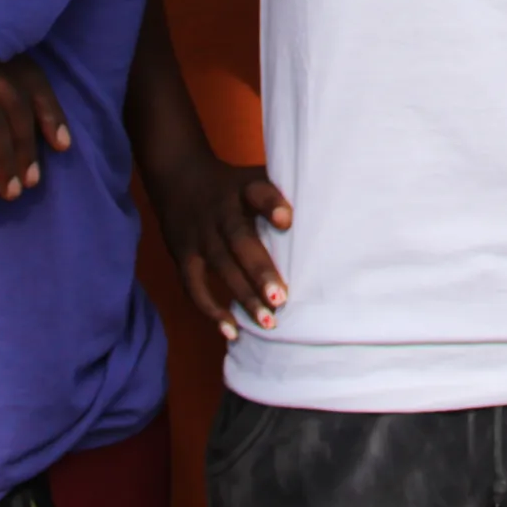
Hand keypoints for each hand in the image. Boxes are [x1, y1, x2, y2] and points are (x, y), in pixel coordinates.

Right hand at [149, 157, 292, 339]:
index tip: (287, 220)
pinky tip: (233, 330)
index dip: (272, 204)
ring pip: (221, 267)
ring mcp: (200, 235)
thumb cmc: (233, 187)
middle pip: (239, 239)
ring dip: (243, 296)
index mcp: (243, 189)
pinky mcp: (183, 255)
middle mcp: (221, 212)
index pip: (258, 192)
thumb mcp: (254, 178)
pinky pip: (194, 286)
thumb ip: (281, 193)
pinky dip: (211, 310)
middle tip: (281, 298)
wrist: (178, 176)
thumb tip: (328, 212)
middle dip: (259, 270)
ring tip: (268, 321)